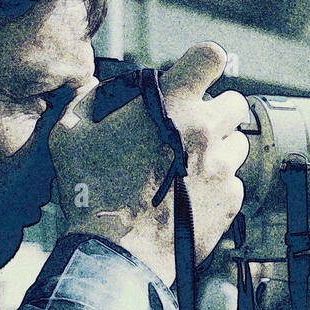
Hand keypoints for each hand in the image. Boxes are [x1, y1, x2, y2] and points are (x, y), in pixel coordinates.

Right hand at [49, 43, 248, 286]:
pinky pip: (234, 182)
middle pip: (235, 102)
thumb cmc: (92, 191)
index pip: (211, 56)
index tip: (195, 74)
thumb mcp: (71, 134)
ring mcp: (223, 168)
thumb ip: (88, 100)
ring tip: (188, 166)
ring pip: (238, 143)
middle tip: (191, 128)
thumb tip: (97, 88)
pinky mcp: (231, 200)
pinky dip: (218, 186)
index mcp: (174, 106)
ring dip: (219, 149)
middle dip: (217, 111)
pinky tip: (190, 196)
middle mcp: (207, 132)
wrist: (117, 253)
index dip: (204, 62)